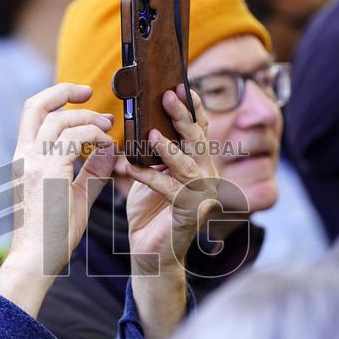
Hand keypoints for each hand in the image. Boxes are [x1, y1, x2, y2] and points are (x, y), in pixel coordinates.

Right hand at [0, 83, 116, 317]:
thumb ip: (92, 172)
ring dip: (87, 117)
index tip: (82, 101)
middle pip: (36, 104)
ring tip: (107, 126)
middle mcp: (25, 156)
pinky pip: (73, 138)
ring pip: (58, 118)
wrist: (36, 260)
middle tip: (90, 93)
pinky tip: (108, 146)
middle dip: (64, 90)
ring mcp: (34, 163)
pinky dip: (93, 135)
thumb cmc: (52, 235)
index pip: (33, 114)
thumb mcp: (76, 196)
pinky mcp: (48, 173)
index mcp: (26, 159)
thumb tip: (112, 151)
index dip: (56, 99)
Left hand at [124, 86, 218, 338]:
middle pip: (197, 139)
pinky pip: (170, 190)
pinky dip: (149, 177)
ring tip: (152, 133)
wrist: (150, 254)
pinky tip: (131, 168)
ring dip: (169, 148)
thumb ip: (148, 151)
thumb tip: (133, 121)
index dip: (192, 107)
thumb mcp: (148, 173)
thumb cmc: (149, 212)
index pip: (199, 129)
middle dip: (183, 116)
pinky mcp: (190, 214)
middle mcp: (207, 175)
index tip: (181, 84)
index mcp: (199, 163)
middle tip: (168, 94)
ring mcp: (203, 196)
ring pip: (188, 164)